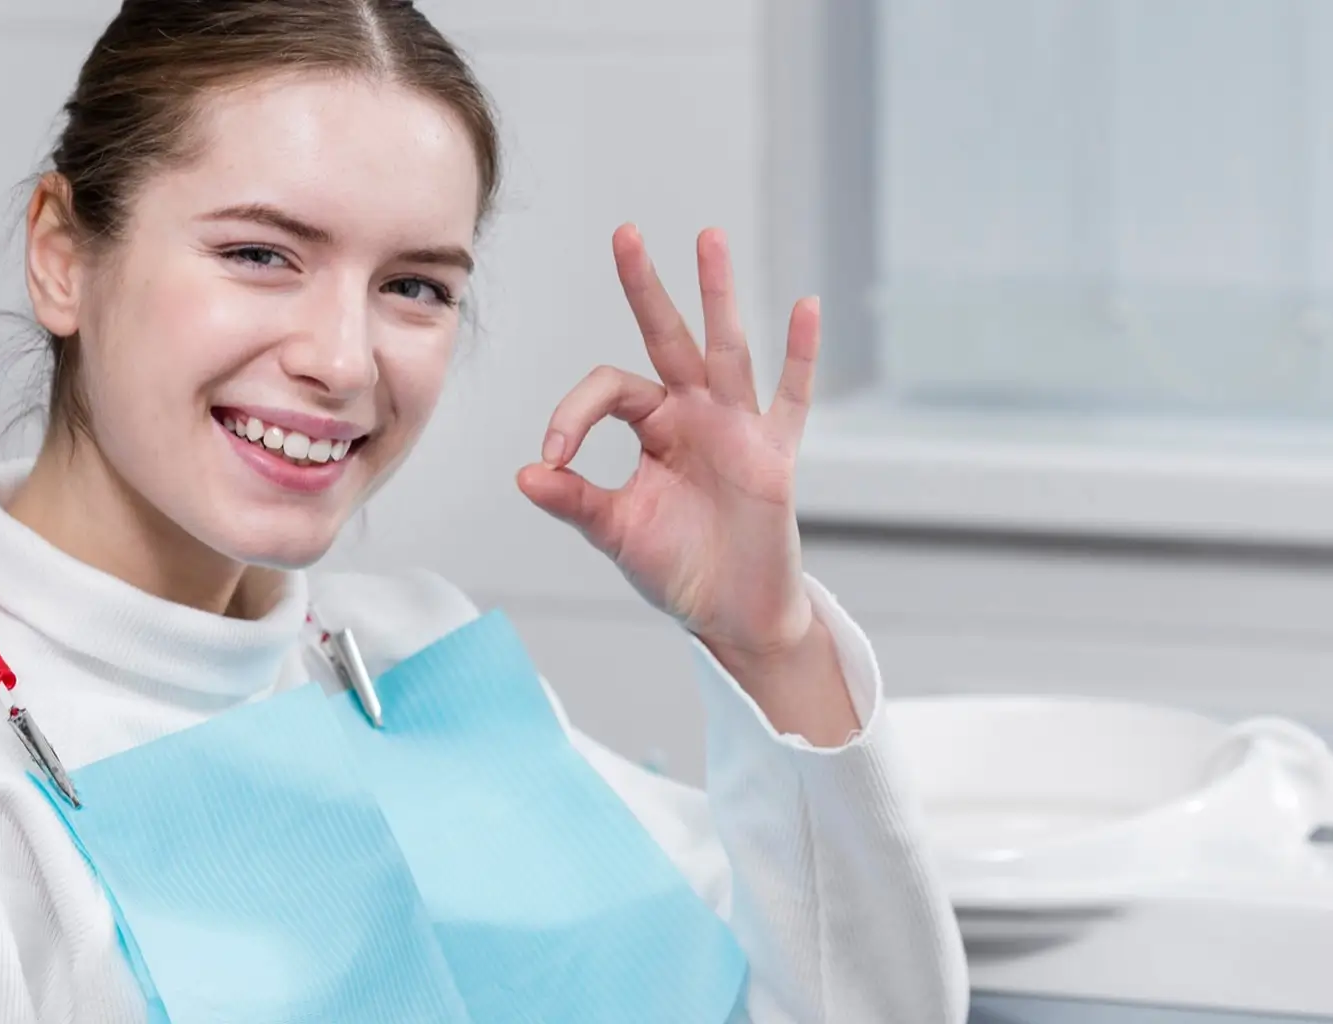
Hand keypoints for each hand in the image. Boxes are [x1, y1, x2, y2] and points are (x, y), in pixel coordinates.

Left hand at [516, 224, 821, 662]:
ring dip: (716, 295)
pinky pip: (791, 398)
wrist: (732, 614)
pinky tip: (806, 307)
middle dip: (646, 287)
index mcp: (653, 427)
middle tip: (624, 233)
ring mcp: (738, 428)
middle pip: (667, 337)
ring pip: (726, 349)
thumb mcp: (616, 532)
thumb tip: (525, 472)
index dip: (573, 414)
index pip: (610, 389)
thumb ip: (575, 500)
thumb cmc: (678, 566)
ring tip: (707, 237)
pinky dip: (801, 355)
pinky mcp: (775, 454)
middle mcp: (694, 414)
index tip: (554, 457)